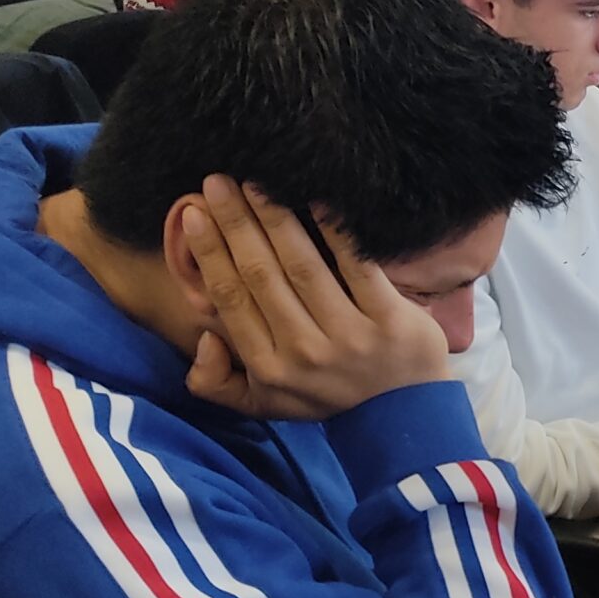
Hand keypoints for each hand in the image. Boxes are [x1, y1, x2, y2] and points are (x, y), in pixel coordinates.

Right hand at [179, 176, 451, 419]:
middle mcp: (304, 352)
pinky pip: (358, 267)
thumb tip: (203, 338)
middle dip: (235, 223)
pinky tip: (319, 198)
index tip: (194, 214)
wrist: (405, 416)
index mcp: (268, 367)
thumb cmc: (327, 396)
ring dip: (275, 218)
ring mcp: (350, 336)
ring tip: (257, 182)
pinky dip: (338, 232)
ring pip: (303, 266)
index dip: (209, 253)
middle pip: (261, 274)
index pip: (230, 298)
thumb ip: (216, 383)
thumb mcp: (264, 404)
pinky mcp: (390, 321)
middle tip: (218, 182)